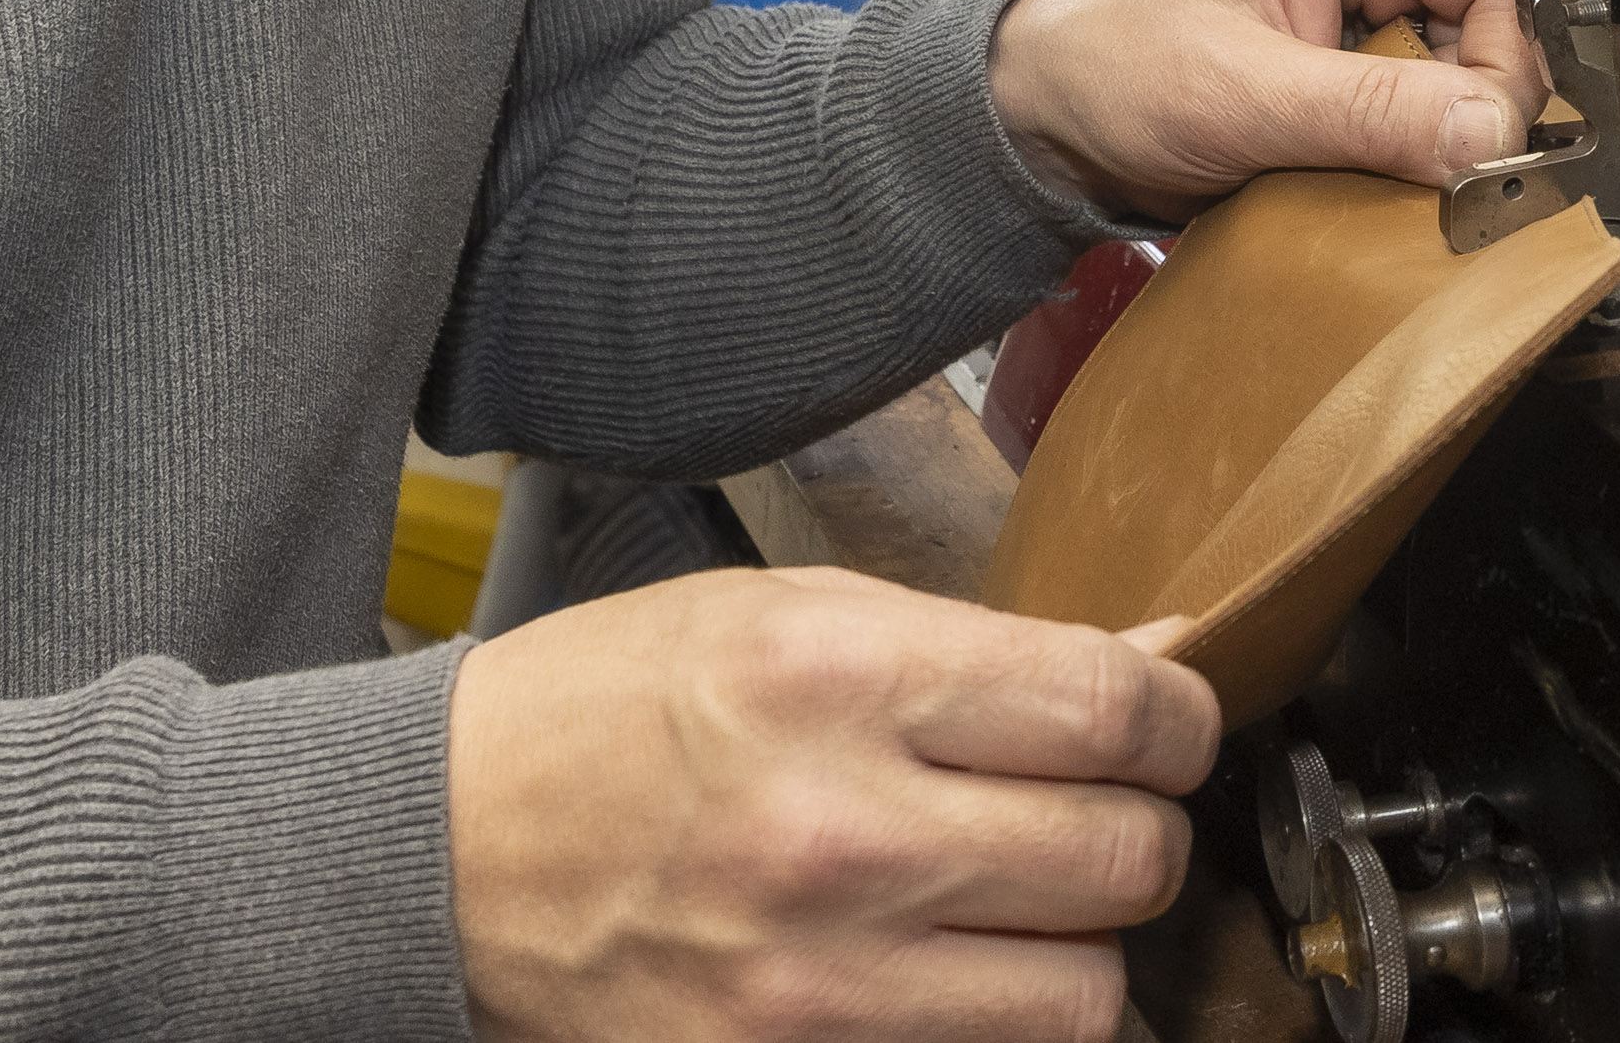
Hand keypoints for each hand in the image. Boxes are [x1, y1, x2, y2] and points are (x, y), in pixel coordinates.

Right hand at [449, 572, 1218, 1042]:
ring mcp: (820, 982)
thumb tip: (1160, 658)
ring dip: (1079, 946)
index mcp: (842, 680)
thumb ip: (983, 646)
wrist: (437, 852)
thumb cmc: (608, 713)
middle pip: (1127, 856)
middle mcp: (842, 833)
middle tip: (1095, 808)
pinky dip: (1001, 1024)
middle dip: (1138, 826)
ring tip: (1021, 903)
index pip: (1118, 709)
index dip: (1182, 718)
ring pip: (1086, 994)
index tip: (1171, 724)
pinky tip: (958, 971)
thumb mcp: (788, 617)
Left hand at [987, 0, 1544, 221]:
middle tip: (1429, 171)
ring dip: (1445, 131)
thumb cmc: (1114, 62)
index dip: (1507, 62)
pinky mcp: (1365, 40)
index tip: (1479, 145)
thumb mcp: (1244, 94)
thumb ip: (1375, 112)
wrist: (1050, 104)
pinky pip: (1437, 94)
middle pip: (1502, 18)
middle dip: (1477, 104)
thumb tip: (1493, 131)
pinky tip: (1366, 162)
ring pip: (1476, 64)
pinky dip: (1418, 142)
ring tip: (1373, 164)